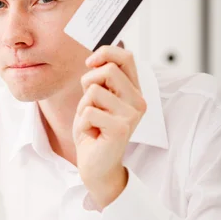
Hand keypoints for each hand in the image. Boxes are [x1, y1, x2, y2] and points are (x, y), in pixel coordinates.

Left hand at [73, 45, 146, 209]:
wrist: (96, 166)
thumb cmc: (94, 132)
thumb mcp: (96, 99)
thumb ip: (100, 80)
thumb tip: (96, 58)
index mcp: (134, 91)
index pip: (126, 57)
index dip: (105, 52)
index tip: (89, 63)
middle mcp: (138, 101)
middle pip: (108, 70)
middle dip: (88, 83)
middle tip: (89, 105)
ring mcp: (132, 114)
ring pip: (94, 91)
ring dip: (83, 107)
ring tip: (92, 123)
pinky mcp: (121, 128)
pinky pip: (88, 111)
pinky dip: (82, 123)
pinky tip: (92, 134)